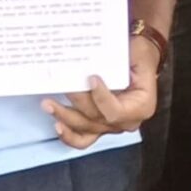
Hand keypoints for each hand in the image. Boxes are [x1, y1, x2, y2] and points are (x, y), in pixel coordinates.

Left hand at [43, 31, 161, 148]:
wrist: (140, 58)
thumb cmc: (140, 55)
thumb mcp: (138, 52)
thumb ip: (120, 59)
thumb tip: (93, 62)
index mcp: (141, 107)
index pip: (115, 111)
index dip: (101, 98)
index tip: (90, 78)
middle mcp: (127, 122)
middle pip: (96, 119)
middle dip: (78, 102)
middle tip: (64, 84)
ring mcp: (111, 126)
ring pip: (85, 128)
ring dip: (65, 117)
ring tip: (48, 104)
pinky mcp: (98, 126)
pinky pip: (82, 138)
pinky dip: (69, 135)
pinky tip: (57, 125)